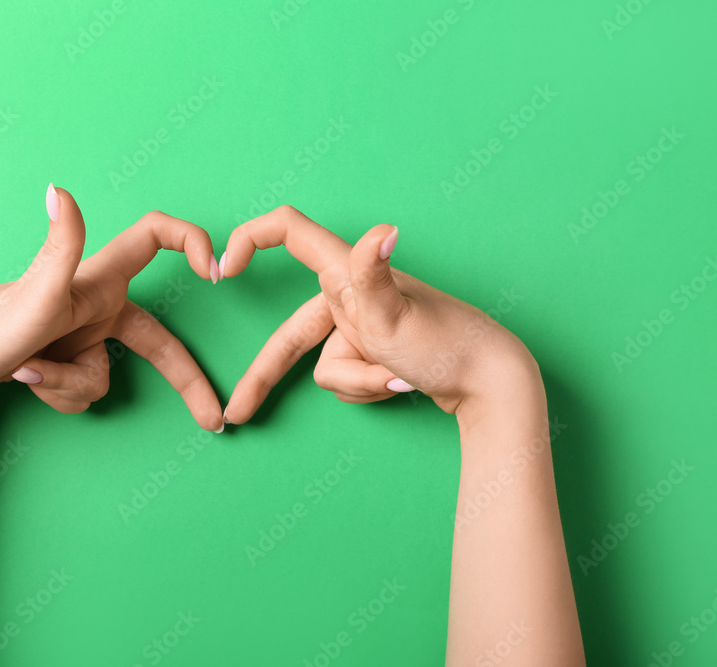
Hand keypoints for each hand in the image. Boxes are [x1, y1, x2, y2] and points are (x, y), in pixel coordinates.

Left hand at [0, 185, 224, 430]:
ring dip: (69, 386)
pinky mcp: (68, 360)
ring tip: (28, 371)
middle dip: (184, 382)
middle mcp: (96, 304)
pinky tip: (26, 379)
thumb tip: (58, 189)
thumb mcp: (35, 294)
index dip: (192, 242)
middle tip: (211, 417)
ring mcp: (83, 335)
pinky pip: (84, 390)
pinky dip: (58, 394)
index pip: (155, 236)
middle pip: (158, 341)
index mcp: (99, 279)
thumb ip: (59, 245)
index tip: (217, 272)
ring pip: (106, 377)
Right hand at [219, 206, 535, 422]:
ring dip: (355, 383)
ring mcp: (361, 324)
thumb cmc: (446, 345)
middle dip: (267, 377)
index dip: (249, 239)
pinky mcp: (373, 350)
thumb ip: (373, 275)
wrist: (492, 384)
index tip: (223, 270)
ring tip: (400, 380)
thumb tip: (384, 230)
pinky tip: (401, 385)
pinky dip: (366, 388)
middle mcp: (352, 293)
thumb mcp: (396, 318)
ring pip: (324, 363)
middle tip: (237, 414)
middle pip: (291, 333)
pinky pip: (345, 376)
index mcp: (348, 273)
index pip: (289, 231)